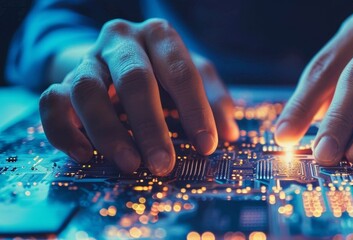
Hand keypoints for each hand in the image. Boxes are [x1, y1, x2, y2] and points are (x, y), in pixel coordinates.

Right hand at [39, 18, 237, 175]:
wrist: (116, 60)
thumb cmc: (164, 72)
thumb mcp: (195, 77)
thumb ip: (214, 101)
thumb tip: (229, 134)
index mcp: (159, 36)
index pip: (180, 71)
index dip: (196, 110)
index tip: (208, 146)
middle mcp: (121, 42)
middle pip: (134, 80)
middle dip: (151, 127)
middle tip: (164, 164)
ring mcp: (88, 60)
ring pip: (88, 91)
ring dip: (109, 132)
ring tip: (130, 164)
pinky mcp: (62, 82)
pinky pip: (52, 103)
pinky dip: (65, 131)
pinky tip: (86, 156)